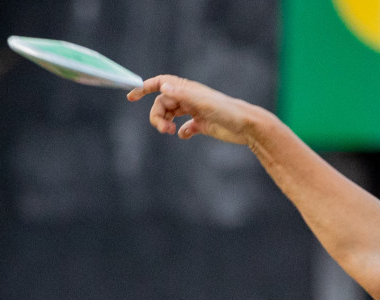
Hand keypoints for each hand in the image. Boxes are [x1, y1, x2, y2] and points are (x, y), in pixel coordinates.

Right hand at [127, 75, 263, 144]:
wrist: (247, 126)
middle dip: (157, 116)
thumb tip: (162, 88)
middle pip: (163, 104)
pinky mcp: (202, 125)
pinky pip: (185, 127)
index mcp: (188, 90)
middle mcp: (190, 99)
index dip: (145, 88)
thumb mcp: (203, 103)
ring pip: (171, 115)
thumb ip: (183, 95)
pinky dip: (181, 131)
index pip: (161, 84)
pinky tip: (185, 135)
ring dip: (166, 123)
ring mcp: (195, 112)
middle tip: (164, 130)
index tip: (131, 97)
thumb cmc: (227, 112)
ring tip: (171, 132)